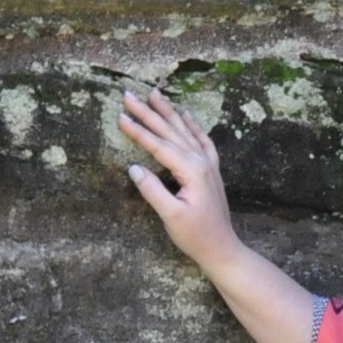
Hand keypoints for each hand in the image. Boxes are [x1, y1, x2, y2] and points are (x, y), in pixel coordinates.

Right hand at [117, 87, 241, 270]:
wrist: (222, 248)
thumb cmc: (196, 236)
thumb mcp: (171, 217)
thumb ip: (153, 191)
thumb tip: (134, 168)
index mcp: (192, 171)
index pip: (159, 145)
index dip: (138, 131)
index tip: (120, 116)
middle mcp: (202, 162)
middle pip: (171, 132)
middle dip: (148, 112)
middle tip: (128, 94)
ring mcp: (209, 165)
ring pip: (185, 131)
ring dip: (168, 112)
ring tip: (154, 94)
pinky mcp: (211, 170)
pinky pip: (202, 140)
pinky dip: (192, 125)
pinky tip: (185, 114)